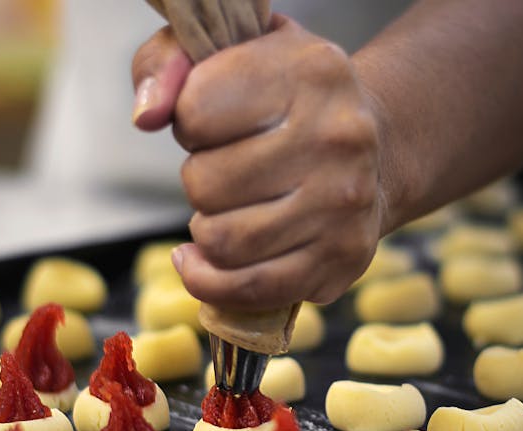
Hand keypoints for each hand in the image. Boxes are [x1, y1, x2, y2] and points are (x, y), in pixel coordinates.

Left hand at [132, 15, 383, 310]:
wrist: (375, 147)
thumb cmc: (291, 100)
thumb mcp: (234, 48)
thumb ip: (170, 62)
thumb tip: (147, 116)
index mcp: (311, 72)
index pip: (195, 112)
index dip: (188, 123)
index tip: (214, 123)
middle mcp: (339, 139)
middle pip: (206, 184)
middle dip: (200, 181)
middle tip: (226, 171)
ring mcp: (345, 206)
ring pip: (223, 242)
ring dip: (207, 230)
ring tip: (227, 210)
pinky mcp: (343, 258)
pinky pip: (250, 290)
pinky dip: (211, 283)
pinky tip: (203, 262)